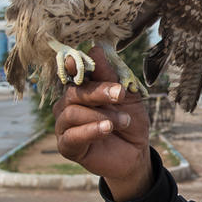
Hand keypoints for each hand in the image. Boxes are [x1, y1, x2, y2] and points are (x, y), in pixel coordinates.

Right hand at [53, 46, 153, 200]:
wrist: (136, 152)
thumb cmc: (129, 121)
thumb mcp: (126, 96)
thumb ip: (110, 76)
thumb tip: (95, 49)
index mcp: (82, 89)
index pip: (74, 73)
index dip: (75, 65)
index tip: (79, 60)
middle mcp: (68, 104)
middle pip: (74, 91)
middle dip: (98, 92)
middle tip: (121, 95)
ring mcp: (65, 125)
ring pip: (72, 112)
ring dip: (101, 115)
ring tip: (123, 121)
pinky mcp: (67, 146)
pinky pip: (71, 136)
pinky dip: (90, 130)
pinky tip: (106, 130)